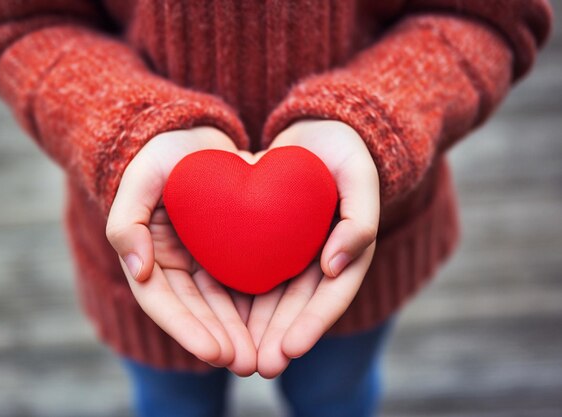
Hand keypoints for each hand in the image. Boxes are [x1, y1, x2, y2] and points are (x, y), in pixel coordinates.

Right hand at [106, 127, 255, 375]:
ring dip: (239, 334)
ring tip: (263, 357)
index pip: (163, 303)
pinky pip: (242, 285)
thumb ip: (127, 222)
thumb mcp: (140, 177)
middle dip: (219, 341)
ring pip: (221, 307)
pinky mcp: (229, 252)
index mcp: (150, 255)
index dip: (186, 330)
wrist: (197, 134)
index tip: (214, 350)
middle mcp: (175, 266)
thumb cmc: (163, 152)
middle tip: (246, 364)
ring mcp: (203, 262)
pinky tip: (277, 325)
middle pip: (196, 313)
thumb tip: (138, 271)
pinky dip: (255, 308)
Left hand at [247, 120, 379, 377]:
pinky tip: (221, 319)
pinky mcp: (271, 243)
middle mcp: (321, 259)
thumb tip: (337, 267)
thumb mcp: (359, 176)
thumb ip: (359, 220)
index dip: (312, 325)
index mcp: (348, 251)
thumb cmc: (343, 150)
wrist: (316, 129)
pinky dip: (242, 299)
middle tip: (260, 367)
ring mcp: (296, 254)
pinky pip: (255, 275)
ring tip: (238, 358)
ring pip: (276, 300)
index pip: (332, 297)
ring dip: (260, 331)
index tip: (290, 349)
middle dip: (281, 339)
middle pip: (300, 308)